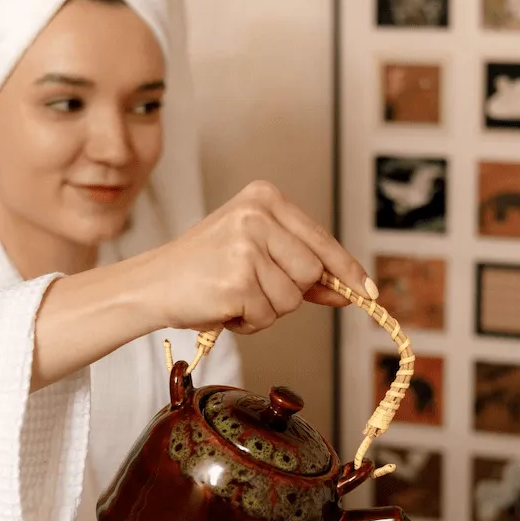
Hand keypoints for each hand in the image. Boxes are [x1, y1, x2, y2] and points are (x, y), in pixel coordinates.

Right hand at [143, 181, 372, 333]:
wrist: (153, 284)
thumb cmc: (204, 268)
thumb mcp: (256, 252)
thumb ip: (301, 266)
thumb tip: (349, 289)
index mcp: (264, 198)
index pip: (320, 240)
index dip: (346, 270)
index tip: (367, 290)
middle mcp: (257, 215)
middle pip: (311, 272)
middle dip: (289, 292)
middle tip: (251, 287)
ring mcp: (247, 247)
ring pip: (291, 299)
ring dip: (266, 309)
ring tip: (234, 295)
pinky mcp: (237, 280)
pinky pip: (266, 316)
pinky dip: (248, 322)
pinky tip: (223, 306)